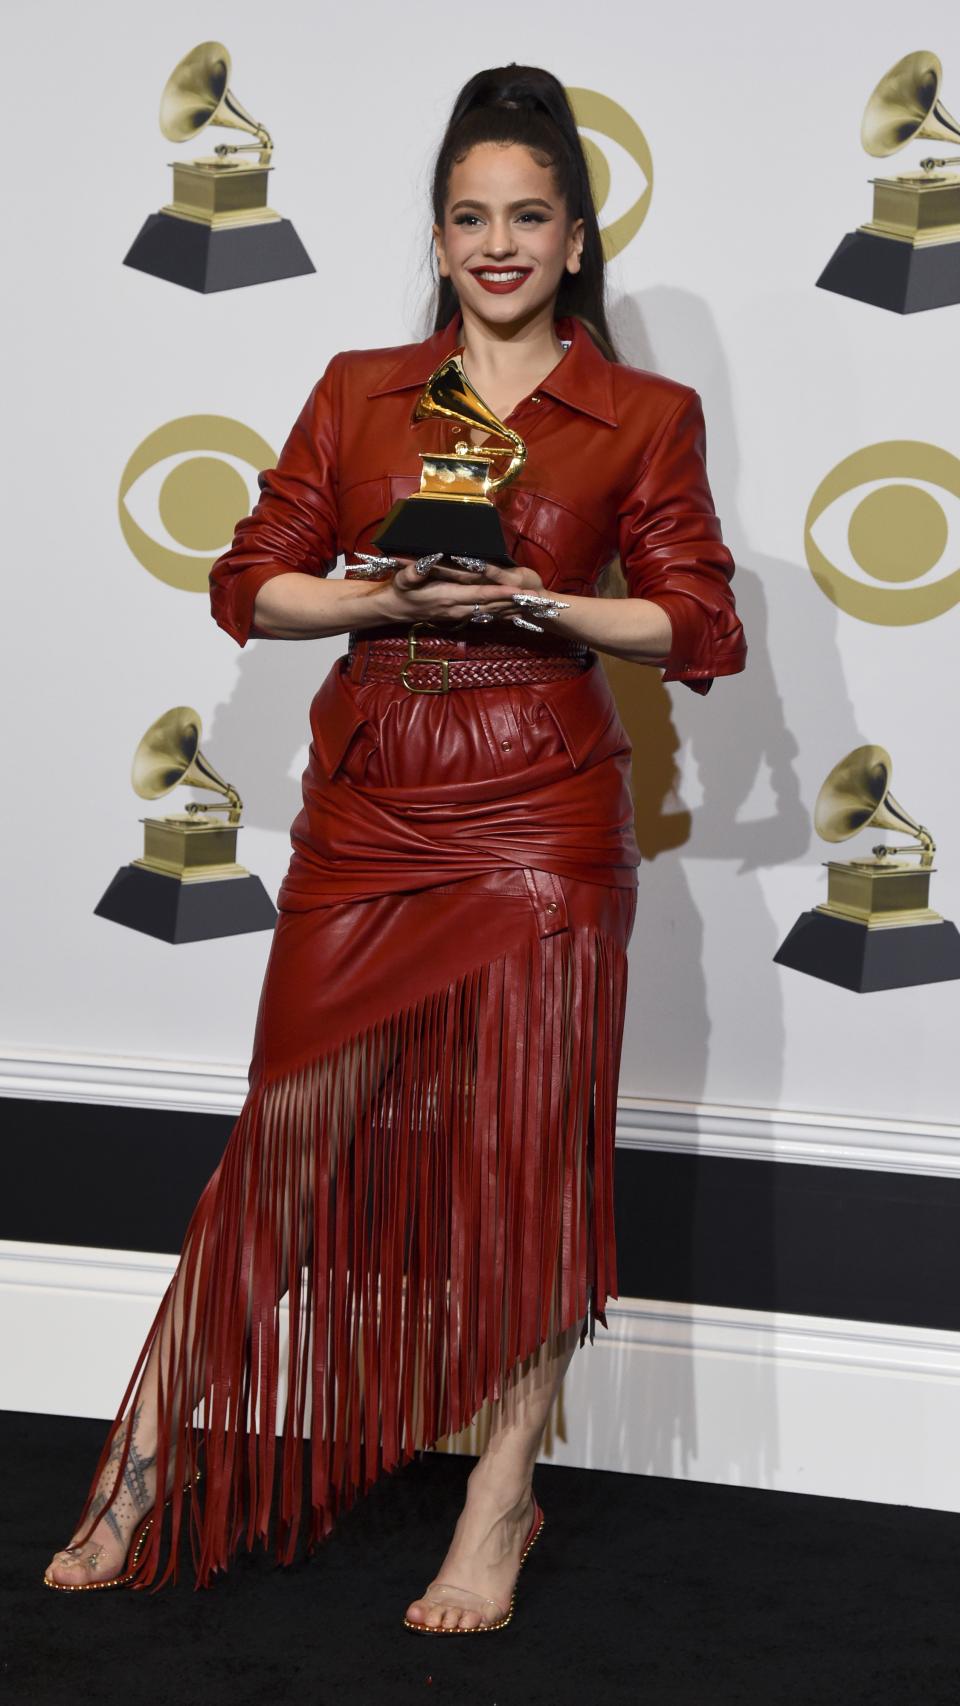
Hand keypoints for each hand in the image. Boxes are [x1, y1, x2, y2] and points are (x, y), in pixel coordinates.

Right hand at [352, 552, 568, 631]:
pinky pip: (482, 617)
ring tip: (531, 607)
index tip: (518, 591)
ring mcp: (457, 615)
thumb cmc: (398, 589)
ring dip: (510, 611)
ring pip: (489, 614)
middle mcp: (456, 609)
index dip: (500, 593)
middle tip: (536, 600)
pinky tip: (511, 613)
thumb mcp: (402, 578)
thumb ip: (415, 570)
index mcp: (447, 596)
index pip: (479, 594)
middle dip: (513, 604)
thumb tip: (430, 558)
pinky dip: (498, 615)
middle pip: (491, 607)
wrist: (392, 609)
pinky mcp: (456, 617)